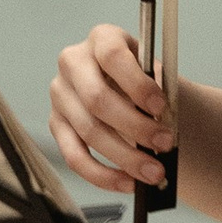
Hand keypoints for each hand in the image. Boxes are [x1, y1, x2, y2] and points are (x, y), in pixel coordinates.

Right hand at [51, 22, 172, 194]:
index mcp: (102, 39)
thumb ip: (159, 94)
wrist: (135, 94)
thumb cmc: (147, 83)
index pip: (112, 56)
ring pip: (89, 132)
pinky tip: (128, 183)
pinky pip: (75, 157)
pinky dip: (104, 175)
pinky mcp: (57, 125)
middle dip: (135, 126)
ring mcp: (61, 95)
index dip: (137, 83)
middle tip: (164, 144)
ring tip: (154, 172)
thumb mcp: (157, 76)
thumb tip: (164, 131)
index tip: (161, 107)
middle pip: (97, 99)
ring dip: (126, 157)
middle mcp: (73, 62)